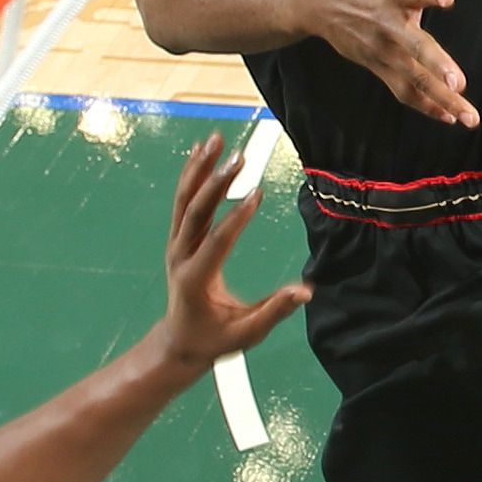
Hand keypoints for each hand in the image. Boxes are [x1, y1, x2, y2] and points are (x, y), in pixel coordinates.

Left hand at [152, 133, 308, 374]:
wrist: (178, 341)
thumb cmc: (214, 339)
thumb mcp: (246, 332)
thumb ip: (275, 310)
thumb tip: (306, 291)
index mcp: (195, 279)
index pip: (216, 241)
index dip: (236, 217)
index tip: (256, 192)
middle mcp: (180, 256)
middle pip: (195, 212)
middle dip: (217, 182)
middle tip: (239, 156)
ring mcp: (175, 244)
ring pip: (184, 199)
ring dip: (200, 168)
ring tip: (217, 140)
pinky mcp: (178, 237)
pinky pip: (182, 200)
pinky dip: (190, 174)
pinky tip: (200, 150)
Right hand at [309, 0, 481, 126]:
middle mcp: (388, 24)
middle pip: (413, 46)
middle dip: (435, 64)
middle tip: (457, 81)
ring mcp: (381, 50)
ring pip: (412, 78)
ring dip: (440, 98)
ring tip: (467, 115)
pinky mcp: (377, 66)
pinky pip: (403, 91)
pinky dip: (425, 106)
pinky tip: (449, 116)